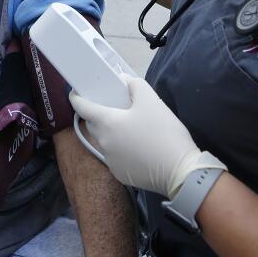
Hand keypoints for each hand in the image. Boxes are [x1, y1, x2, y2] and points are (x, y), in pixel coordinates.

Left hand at [71, 75, 223, 197]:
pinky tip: (139, 147)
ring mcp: (110, 161)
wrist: (180, 172)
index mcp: (106, 123)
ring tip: (131, 128)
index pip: (81, 107)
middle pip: (93, 124)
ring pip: (105, 141)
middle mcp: (103, 143)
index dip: (77, 96)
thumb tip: (124, 81)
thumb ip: (134, 85)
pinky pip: (115, 156)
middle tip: (114, 107)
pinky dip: (122, 149)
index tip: (78, 91)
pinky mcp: (120, 174)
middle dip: (98, 114)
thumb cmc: (163, 133)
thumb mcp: (151, 101)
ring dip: (112, 133)